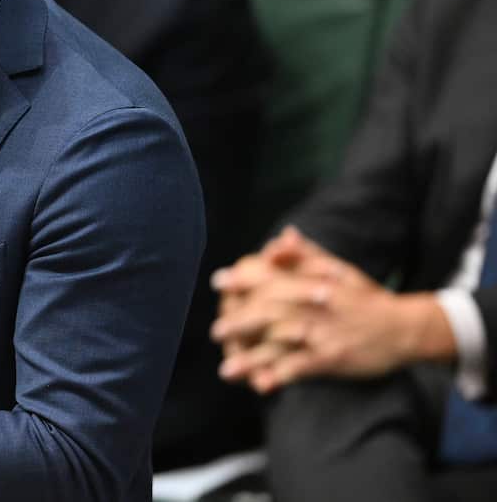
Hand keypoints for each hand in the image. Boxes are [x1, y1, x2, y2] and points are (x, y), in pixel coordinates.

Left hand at [212, 229, 452, 391]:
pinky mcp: (333, 357)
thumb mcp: (338, 269)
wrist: (405, 327)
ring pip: (280, 343)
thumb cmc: (366, 297)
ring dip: (252, 358)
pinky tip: (262, 386)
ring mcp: (323, 332)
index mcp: (312, 282)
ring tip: (226, 371)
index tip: (218, 281)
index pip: (272, 277)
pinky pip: (302, 367)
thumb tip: (281, 235)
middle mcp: (314, 305)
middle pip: (270, 311)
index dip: (243, 278)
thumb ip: (306, 254)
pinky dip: (281, 376)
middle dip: (240, 321)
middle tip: (215, 332)